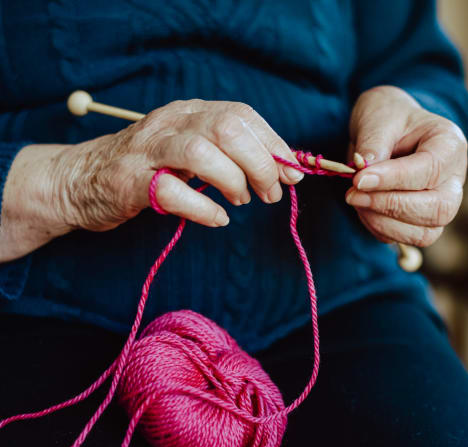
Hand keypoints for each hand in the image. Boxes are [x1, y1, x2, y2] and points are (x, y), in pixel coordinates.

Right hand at [0, 100, 301, 261]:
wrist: (81, 179)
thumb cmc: (147, 167)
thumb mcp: (189, 149)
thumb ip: (229, 154)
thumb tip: (281, 169)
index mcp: (189, 111)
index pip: (241, 115)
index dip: (274, 144)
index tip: (292, 173)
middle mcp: (170, 122)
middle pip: (227, 130)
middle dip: (260, 164)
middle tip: (270, 193)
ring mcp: (147, 151)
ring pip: (201, 153)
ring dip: (233, 181)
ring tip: (241, 201)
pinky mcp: (130, 182)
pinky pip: (173, 192)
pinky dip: (204, 209)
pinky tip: (218, 219)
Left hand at [345, 86, 467, 246]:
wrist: (387, 131)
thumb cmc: (386, 120)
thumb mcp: (377, 120)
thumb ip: (373, 144)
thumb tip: (363, 173)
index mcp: (449, 145)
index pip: (429, 170)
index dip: (392, 179)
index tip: (359, 179)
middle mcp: (453, 180)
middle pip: (438, 209)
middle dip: (390, 206)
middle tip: (352, 194)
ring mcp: (440, 204)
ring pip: (425, 233)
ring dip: (382, 222)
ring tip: (354, 199)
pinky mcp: (421, 223)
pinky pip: (404, 239)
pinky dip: (378, 228)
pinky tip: (362, 208)